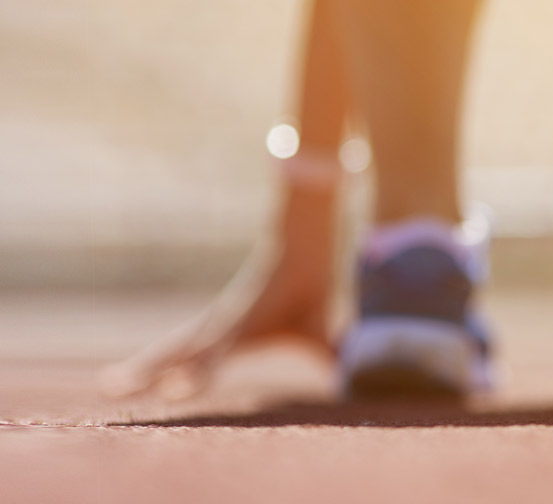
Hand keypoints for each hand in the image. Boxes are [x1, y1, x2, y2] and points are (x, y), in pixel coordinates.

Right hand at [101, 191, 335, 398]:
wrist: (300, 250)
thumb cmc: (316, 292)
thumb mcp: (328, 325)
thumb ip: (337, 353)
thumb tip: (355, 377)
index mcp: (245, 325)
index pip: (214, 352)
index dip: (196, 370)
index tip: (176, 388)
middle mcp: (223, 325)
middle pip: (177, 350)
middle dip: (148, 370)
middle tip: (114, 389)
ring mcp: (212, 323)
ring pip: (170, 345)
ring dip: (142, 365)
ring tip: (109, 386)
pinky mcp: (212, 324)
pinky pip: (178, 343)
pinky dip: (156, 357)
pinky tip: (136, 375)